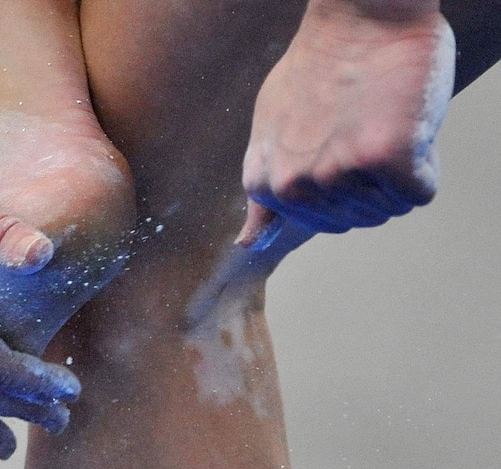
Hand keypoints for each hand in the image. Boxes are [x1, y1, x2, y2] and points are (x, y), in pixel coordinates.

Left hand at [239, 6, 454, 241]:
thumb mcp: (268, 133)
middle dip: (370, 178)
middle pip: (359, 217)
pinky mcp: (386, 161)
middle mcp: (295, 187)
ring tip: (377, 120)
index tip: (336, 140)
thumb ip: (263, 190)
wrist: (358, 18)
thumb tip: (246, 243)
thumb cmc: (318, 69)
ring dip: (396, 168)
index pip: (322, 223)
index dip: (342, 182)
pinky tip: (400, 123)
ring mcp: (338, 175)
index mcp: (265, 185)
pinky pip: (420, 191)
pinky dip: (423, 161)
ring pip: (390, 207)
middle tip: (360, 125)